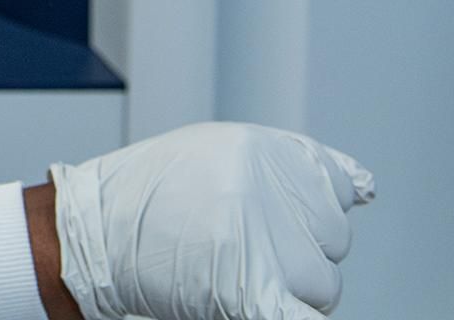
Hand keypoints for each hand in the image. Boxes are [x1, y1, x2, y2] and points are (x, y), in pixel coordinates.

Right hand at [49, 122, 374, 319]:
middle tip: (244, 252)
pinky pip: (300, 314)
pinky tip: (285, 305)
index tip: (285, 224)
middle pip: (332, 242)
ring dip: (291, 288)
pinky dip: (298, 313)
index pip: (333, 190)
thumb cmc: (146, 196)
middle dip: (299, 253)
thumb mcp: (215, 152)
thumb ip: (285, 167)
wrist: (89, 232)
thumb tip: (363, 188)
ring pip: (324, 285)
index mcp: (263, 149)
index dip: (308, 215)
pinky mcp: (250, 287)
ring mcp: (262, 238)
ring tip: (234, 274)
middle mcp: (269, 187)